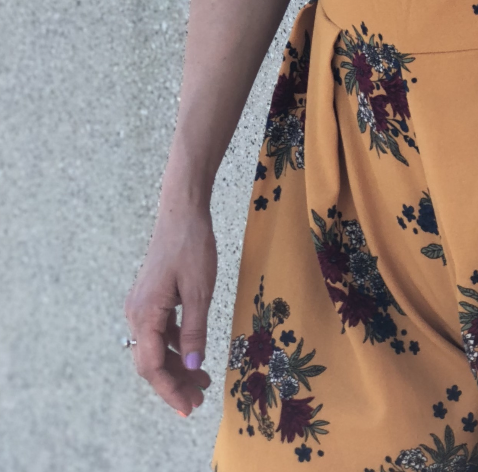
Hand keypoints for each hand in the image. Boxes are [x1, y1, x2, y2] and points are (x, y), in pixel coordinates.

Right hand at [124, 204, 215, 416]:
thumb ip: (194, 330)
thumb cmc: (192, 246)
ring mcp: (141, 306)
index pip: (152, 366)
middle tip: (198, 400)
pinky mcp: (150, 298)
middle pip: (150, 361)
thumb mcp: (199, 290)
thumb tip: (194, 365)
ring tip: (201, 382)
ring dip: (176, 367)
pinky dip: (175, 347)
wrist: (182, 211)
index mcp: (144, 315)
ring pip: (155, 348)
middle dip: (173, 383)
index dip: (170, 390)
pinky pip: (159, 332)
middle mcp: (136, 314)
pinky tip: (193, 354)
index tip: (189, 406)